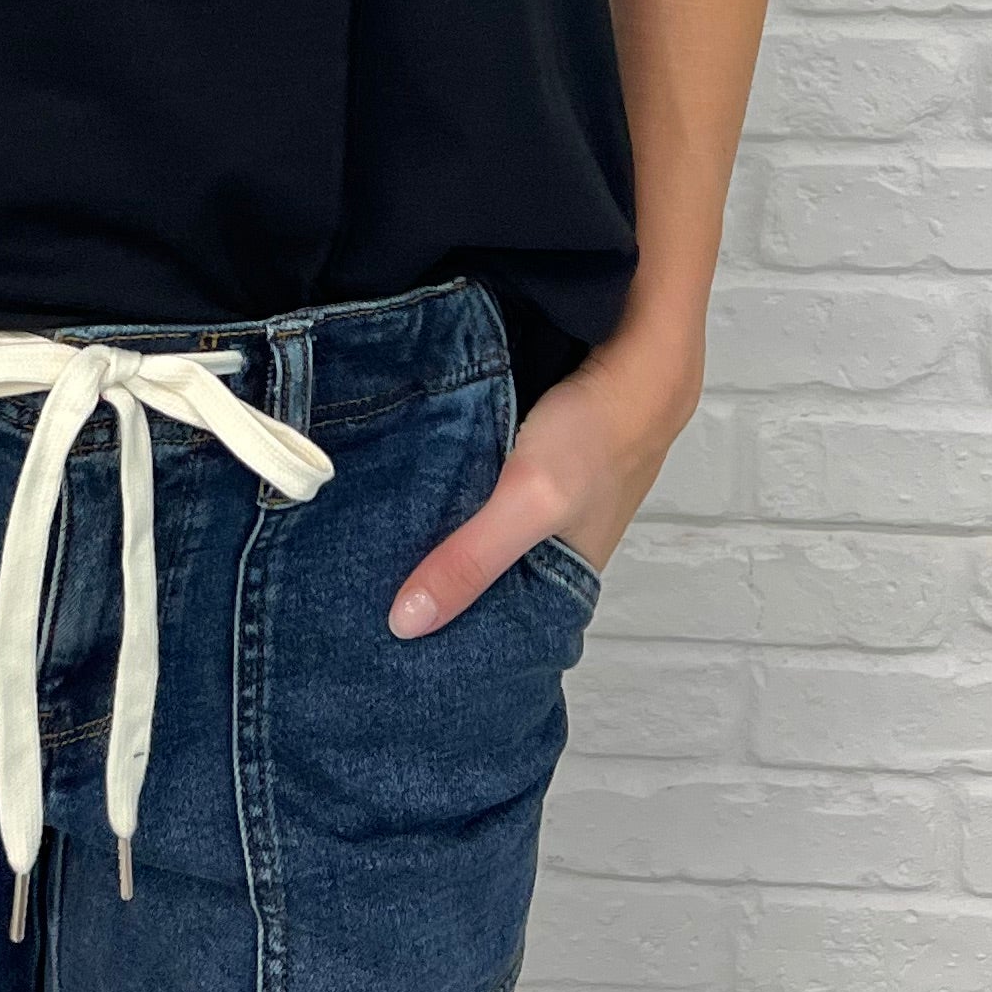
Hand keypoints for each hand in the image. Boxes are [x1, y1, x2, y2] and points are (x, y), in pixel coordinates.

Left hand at [386, 321, 700, 639]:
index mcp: (563, 577)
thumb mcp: (527, 502)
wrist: (635, 352)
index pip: (498, 625)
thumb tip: (407, 623)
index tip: (383, 639)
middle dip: (430, 577)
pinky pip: (478, 480)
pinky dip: (450, 481)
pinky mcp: (527, 456)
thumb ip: (472, 560)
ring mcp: (540, 497)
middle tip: (357, 585)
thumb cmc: (598, 436)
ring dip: (435, 525)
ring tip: (365, 536)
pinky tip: (407, 477)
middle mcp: (551, 543)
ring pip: (476, 524)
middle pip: (482, 574)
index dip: (447, 633)